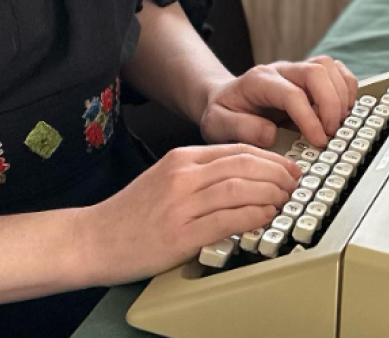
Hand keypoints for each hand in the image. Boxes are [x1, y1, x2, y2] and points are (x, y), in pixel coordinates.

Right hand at [86, 142, 302, 282]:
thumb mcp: (164, 179)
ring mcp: (181, 203)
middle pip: (243, 164)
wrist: (93, 238)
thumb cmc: (130, 214)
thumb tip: (241, 178)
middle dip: (277, 172)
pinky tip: (266, 217)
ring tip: (287, 200)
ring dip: (271, 193)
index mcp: (181, 158)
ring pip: (239, 188)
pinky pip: (227, 218)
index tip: (288, 167)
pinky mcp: (180, 233)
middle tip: (295, 182)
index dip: (269, 157)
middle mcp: (183, 175)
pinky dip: (253, 216)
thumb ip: (198, 174)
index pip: (236, 149)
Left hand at [198, 55, 359, 149]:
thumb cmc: (224, 113)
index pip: (292, 93)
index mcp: (259, 81)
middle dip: (331, 105)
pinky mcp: (309, 76)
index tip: (318, 141)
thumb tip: (271, 134)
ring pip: (329, 67)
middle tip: (331, 133)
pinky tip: (342, 112)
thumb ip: (241, 128)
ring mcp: (297, 70)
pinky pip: (336, 71)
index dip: (309, 118)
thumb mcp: (218, 124)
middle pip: (317, 72)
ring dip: (341, 96)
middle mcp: (281, 71)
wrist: (224, 98)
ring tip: (337, 124)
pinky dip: (346, 89)